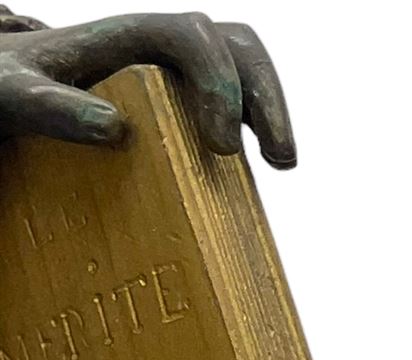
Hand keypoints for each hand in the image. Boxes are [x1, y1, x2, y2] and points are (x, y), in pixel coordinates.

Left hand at [0, 10, 294, 165]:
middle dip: (264, 97)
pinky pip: (236, 102)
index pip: (191, 35)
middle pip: (234, 46)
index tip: (223, 148)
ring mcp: (176, 75)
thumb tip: (114, 128)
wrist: (6, 94)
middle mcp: (158, 49)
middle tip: (277, 159)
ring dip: (272, 110)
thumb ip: (55, 108)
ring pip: (244, 67)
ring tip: (280, 162)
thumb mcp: (16, 97)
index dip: (219, 84)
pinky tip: (261, 167)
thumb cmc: (7, 92)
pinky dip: (258, 129)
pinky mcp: (184, 105)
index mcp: (125, 36)